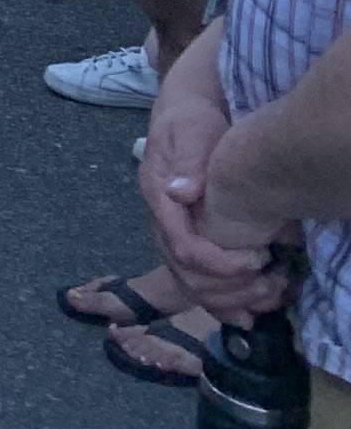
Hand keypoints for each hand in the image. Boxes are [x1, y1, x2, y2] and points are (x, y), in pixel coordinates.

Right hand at [140, 33, 296, 317]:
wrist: (188, 113)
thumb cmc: (192, 120)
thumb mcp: (191, 131)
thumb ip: (187, 160)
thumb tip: (180, 192)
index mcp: (158, 195)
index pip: (182, 245)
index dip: (219, 262)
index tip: (259, 259)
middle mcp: (161, 220)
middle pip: (185, 273)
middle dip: (230, 286)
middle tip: (271, 282)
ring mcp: (173, 232)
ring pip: (190, 285)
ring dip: (230, 299)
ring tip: (269, 295)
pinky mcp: (188, 239)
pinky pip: (198, 284)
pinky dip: (222, 303)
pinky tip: (248, 314)